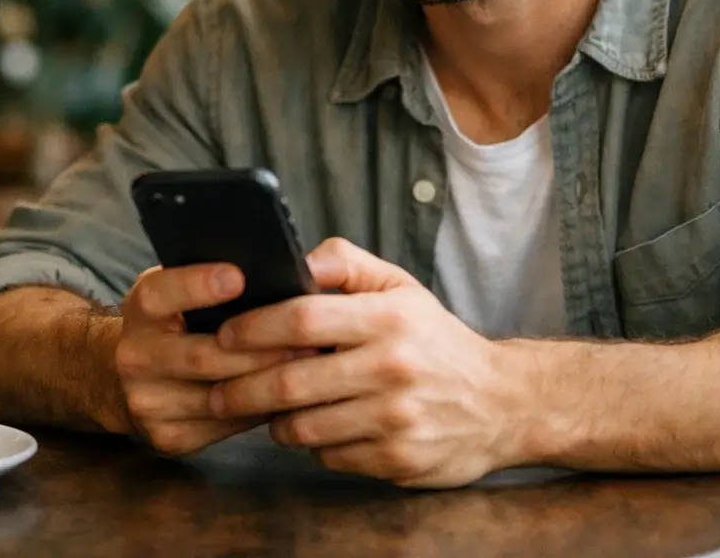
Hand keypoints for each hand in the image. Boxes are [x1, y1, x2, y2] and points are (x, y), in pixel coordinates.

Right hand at [114, 262, 299, 456]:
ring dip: (266, 384)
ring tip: (306, 367)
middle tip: (307, 338)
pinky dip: (258, 410)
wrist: (128, 378)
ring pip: (219, 397)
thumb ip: (211, 279)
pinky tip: (283, 396)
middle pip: (203, 356)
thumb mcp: (177, 290)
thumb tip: (269, 273)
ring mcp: (148, 402)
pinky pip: (224, 426)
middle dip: (260, 348)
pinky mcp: (168, 437)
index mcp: (139, 310)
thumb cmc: (174, 322)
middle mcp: (135, 356)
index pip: (161, 294)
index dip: (197, 285)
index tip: (238, 276)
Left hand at [208, 238, 520, 487]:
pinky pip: (330, 457)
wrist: (502, 403)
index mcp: (390, 317)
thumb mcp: (401, 288)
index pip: (303, 316)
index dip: (255, 327)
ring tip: (270, 409)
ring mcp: (395, 418)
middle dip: (242, 388)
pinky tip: (320, 429)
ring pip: (303, 427)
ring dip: (275, 421)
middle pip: (291, 381)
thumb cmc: (435, 340)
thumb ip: (345, 264)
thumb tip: (294, 259)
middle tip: (217, 389)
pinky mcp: (397, 459)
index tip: (225, 334)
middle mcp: (393, 367)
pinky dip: (314, 445)